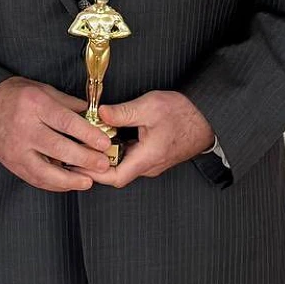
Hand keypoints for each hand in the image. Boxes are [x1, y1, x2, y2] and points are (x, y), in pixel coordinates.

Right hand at [0, 76, 114, 191]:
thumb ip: (68, 103)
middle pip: (59, 147)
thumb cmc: (15, 95)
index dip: (87, 134)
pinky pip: (35, 178)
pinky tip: (69, 183)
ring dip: (70, 179)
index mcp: (34, 104)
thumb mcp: (42, 90)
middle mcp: (25, 128)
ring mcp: (17, 148)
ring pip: (45, 170)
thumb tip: (94, 115)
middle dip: (84, 159)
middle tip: (103, 164)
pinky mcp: (12, 163)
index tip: (104, 142)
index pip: (66, 122)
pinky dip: (54, 184)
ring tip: (88, 181)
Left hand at [78, 91, 214, 188]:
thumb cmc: (184, 114)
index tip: (77, 164)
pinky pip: (130, 157)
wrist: (207, 118)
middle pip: (115, 172)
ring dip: (106, 155)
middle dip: (95, 162)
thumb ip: (123, 112)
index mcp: (147, 158)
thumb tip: (100, 114)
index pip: (115, 177)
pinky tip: (107, 135)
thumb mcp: (150, 106)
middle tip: (77, 148)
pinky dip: (116, 149)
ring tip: (88, 140)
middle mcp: (148, 166)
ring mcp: (151, 162)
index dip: (93, 173)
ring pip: (122, 164)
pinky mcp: (152, 155)